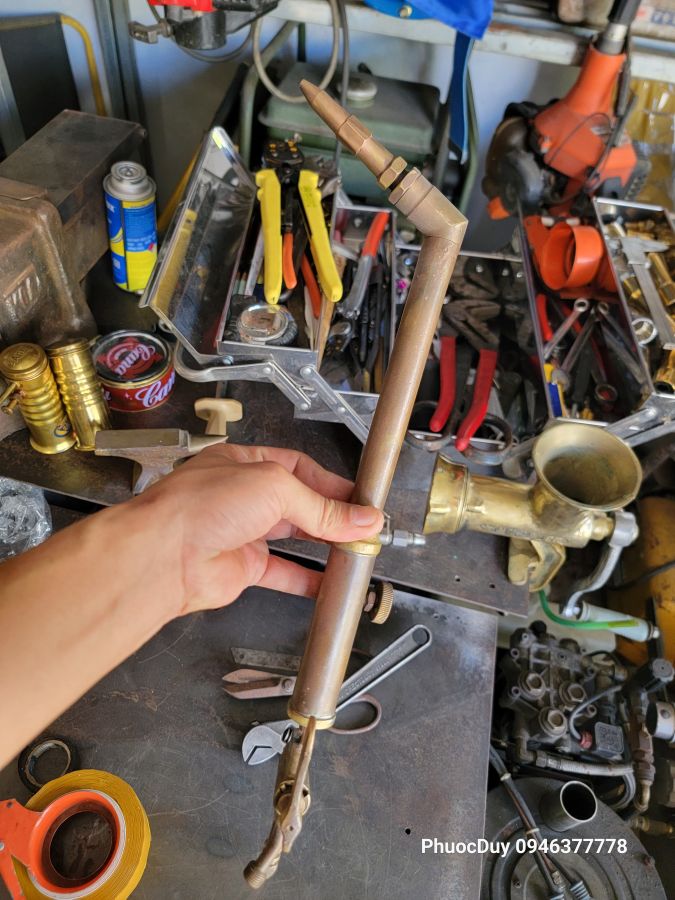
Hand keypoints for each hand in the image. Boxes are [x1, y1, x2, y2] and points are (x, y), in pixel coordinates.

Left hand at [140, 443, 382, 615]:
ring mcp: (242, 532)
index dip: (332, 484)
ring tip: (355, 550)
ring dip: (325, 544)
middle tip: (364, 526)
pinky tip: (328, 583)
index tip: (361, 501)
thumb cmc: (200, 505)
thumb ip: (321, 507)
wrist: (164, 555)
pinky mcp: (242, 567)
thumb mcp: (274, 488)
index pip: (300, 469)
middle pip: (300, 503)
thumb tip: (360, 518)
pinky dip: (307, 579)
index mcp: (246, 463)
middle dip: (333, 515)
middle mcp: (243, 496)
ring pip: (293, 538)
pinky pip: (282, 573)